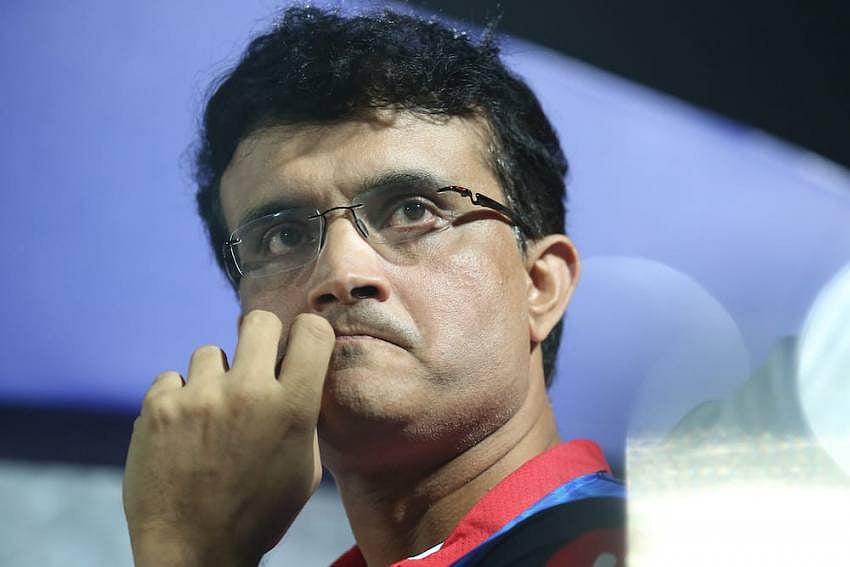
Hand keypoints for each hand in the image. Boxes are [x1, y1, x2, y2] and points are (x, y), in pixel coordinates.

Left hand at [122, 311, 334, 566]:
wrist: (193, 551)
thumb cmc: (258, 513)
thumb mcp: (305, 469)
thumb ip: (303, 415)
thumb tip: (300, 373)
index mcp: (293, 408)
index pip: (312, 331)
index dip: (306, 333)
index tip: (298, 345)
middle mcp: (249, 392)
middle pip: (259, 321)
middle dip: (260, 337)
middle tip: (254, 363)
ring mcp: (200, 396)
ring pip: (210, 352)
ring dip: (213, 378)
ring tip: (210, 416)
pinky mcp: (159, 406)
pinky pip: (172, 379)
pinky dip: (177, 400)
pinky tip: (181, 432)